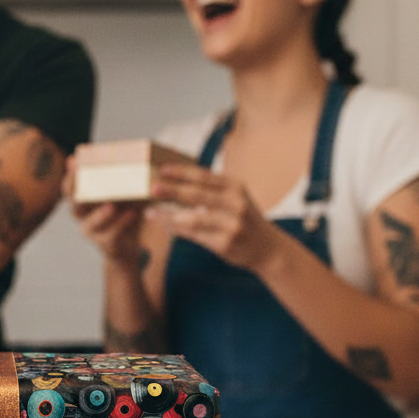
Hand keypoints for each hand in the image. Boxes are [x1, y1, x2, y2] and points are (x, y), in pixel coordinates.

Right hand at [64, 156, 143, 264]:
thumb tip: (135, 154)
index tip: (73, 161)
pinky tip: (132, 213)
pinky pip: (111, 233)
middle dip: (77, 189)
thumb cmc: (123, 214)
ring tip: (111, 204)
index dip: (70, 175)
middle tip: (84, 176)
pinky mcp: (104, 243)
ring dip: (101, 213)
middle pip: (74, 204)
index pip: (69, 189)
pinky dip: (121, 223)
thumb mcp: (123, 197)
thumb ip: (121, 182)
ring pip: (91, 221)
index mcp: (82, 202)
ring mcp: (91, 231)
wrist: (128, 246)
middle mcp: (81, 217)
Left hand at [148, 162, 278, 271]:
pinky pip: (194, 235)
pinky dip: (177, 229)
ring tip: (150, 210)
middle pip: (198, 195)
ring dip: (169, 214)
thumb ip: (211, 190)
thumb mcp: (235, 197)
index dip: (182, 172)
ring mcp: (231, 225)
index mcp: (235, 187)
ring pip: (193, 218)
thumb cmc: (243, 218)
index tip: (162, 169)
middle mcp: (235, 204)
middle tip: (152, 187)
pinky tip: (164, 225)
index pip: (205, 176)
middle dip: (173, 190)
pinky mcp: (224, 244)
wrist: (268, 248)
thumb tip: (175, 181)